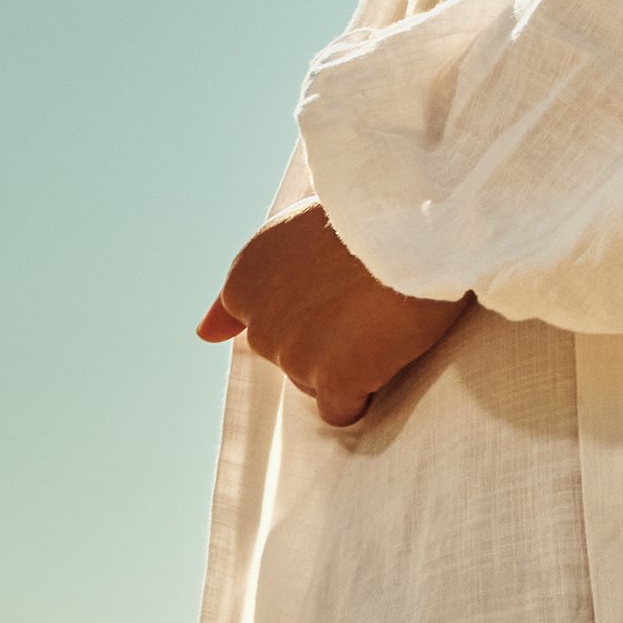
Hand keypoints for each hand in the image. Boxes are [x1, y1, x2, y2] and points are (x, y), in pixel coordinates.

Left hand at [197, 204, 467, 429]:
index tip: (334, 297)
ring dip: (348, 363)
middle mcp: (259, 321)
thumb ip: (251, 285)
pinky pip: (342, 411)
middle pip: (289, 358)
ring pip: (316, 384)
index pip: (257, 325)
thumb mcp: (292, 232)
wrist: (418, 219)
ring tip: (381, 319)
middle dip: (326, 340)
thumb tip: (204, 334)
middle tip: (368, 301)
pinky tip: (384, 354)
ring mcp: (293, 355)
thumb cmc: (370, 212)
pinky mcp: (332, 380)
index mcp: (245, 277)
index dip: (305, 313)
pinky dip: (362, 394)